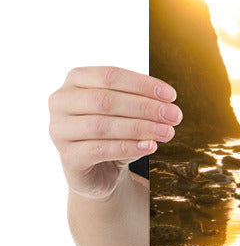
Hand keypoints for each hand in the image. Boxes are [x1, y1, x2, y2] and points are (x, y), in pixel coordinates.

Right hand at [48, 66, 181, 198]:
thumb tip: (168, 108)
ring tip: (168, 132)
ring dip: (140, 128)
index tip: (172, 96)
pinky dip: (128, 147)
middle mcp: (61, 102)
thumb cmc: (115, 133)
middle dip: (145, 107)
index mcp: (76, 81)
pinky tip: (150, 146)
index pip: (110, 76)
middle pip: (105, 100)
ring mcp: (59, 130)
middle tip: (174, 116)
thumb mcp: (129, 113)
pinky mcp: (67, 157)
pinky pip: (99, 149)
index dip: (143, 84)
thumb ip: (143, 104)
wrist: (101, 170)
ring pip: (102, 125)